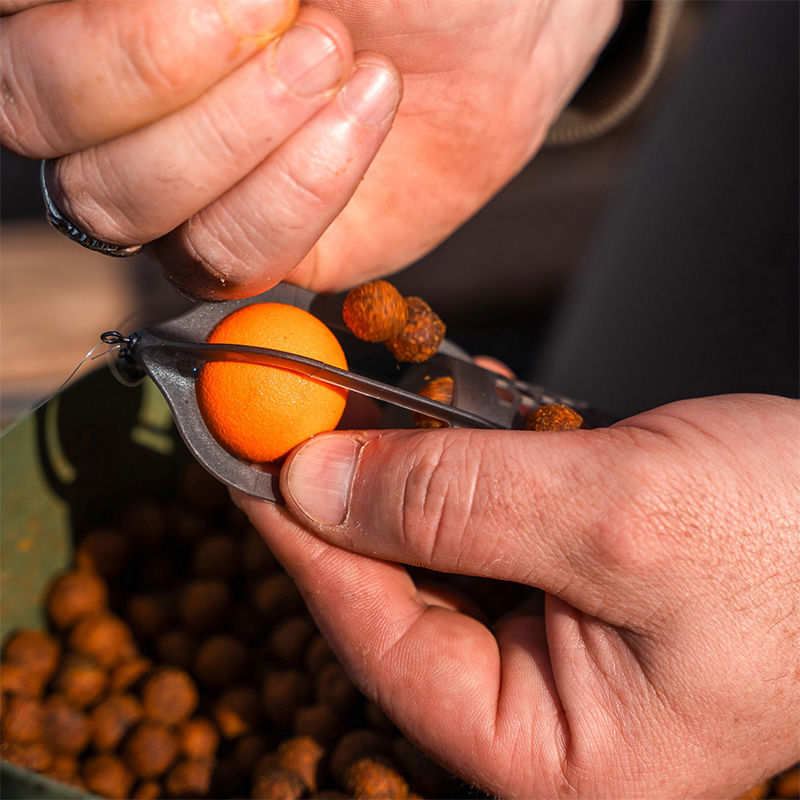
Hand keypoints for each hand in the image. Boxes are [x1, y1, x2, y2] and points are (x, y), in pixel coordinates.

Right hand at [1, 0, 618, 297]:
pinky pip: (227, 260)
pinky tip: (366, 113)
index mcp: (93, 9)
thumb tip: (121, 8)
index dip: (100, 27)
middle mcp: (119, 105)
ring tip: (341, 59)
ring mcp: (184, 188)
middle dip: (161, 68)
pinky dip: (299, 192)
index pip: (16, 32)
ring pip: (123, 209)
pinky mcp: (256, 247)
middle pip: (44, 120)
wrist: (494, 24)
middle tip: (287, 10)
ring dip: (239, 134)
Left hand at [236, 394, 799, 797]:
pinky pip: (485, 516)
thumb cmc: (798, 540)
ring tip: (366, 387)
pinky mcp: (566, 577)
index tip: (248, 458)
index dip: (304, 544)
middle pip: (397, 592)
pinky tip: (457, 399)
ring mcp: (550, 640)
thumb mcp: (615, 517)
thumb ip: (453, 504)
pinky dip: (466, 453)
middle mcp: (538, 709)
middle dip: (350, 491)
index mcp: (547, 752)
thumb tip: (310, 481)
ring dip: (406, 461)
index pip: (380, 641)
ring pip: (435, 544)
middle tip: (297, 407)